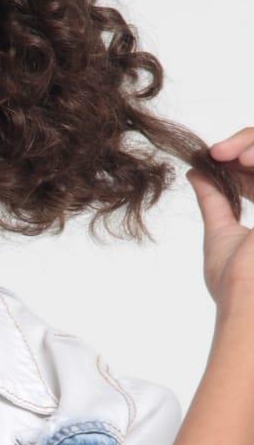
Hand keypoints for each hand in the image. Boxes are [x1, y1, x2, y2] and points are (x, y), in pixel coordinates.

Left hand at [187, 128, 253, 307]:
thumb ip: (214, 200)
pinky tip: (246, 161)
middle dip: (246, 144)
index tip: (211, 157)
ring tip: (236, 158)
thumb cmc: (235, 280)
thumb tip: (196, 173)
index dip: (238, 157)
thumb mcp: (221, 231)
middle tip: (217, 153)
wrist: (249, 300)